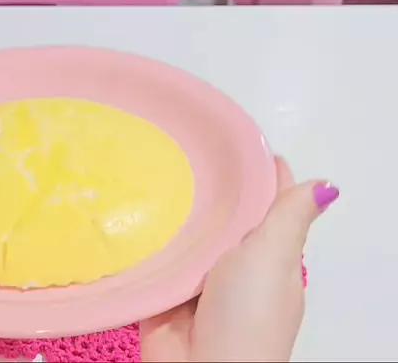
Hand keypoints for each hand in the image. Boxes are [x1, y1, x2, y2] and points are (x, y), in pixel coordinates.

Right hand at [140, 157, 338, 360]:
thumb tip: (326, 184)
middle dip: (203, 182)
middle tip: (174, 142)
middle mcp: (232, 260)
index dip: (256, 169)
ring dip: (167, 209)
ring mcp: (196, 275)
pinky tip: (122, 208)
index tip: (231, 135)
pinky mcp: (163, 288)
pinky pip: (152, 256)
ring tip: (142, 164)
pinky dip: (141, 238)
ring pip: (183, 232)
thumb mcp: (274, 258)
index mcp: (267, 251)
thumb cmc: (247, 313)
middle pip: (219, 212)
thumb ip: (289, 218)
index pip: (266, 200)